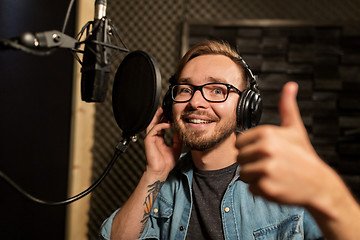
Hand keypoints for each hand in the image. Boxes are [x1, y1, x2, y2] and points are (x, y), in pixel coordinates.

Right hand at [144, 107, 181, 177]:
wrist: (161, 171)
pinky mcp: (148, 141)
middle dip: (160, 115)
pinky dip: (160, 125)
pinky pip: (153, 130)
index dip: (165, 119)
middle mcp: (154, 138)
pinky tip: (167, 124)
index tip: (172, 115)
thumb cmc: (167, 163)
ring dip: (157, 117)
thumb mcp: (176, 148)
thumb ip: (177, 139)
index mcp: (159, 139)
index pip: (161, 126)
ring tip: (163, 111)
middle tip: (165, 108)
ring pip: (152, 124)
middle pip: (155, 123)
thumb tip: (179, 131)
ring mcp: (151, 139)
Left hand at [235, 82, 341, 206]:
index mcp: (267, 133)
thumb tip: (290, 86)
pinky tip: (275, 184)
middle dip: (251, 163)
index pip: (239, 143)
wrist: (318, 184)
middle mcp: (265, 149)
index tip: (265, 152)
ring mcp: (266, 168)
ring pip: (243, 174)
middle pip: (239, 158)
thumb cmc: (304, 155)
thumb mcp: (295, 129)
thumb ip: (287, 107)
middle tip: (270, 165)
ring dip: (255, 177)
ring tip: (273, 174)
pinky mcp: (266, 187)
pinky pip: (251, 188)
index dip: (250, 148)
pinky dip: (260, 189)